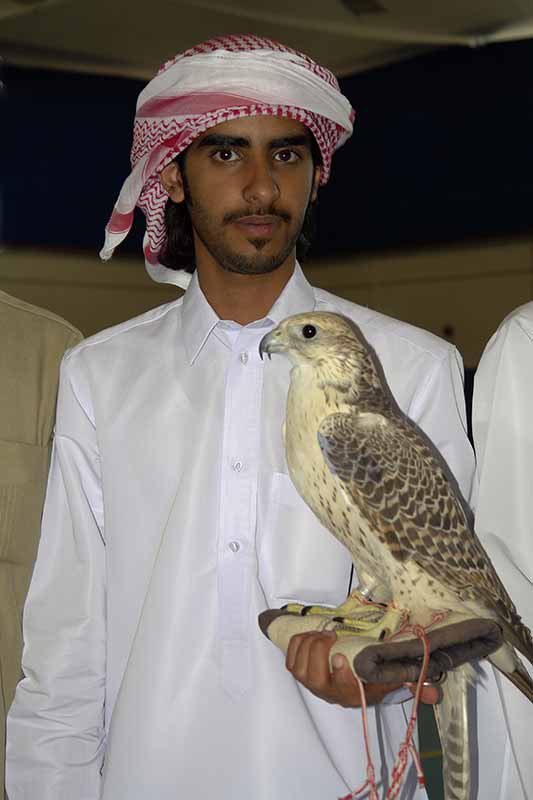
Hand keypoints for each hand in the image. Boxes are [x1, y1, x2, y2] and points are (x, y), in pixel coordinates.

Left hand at [286, 630, 439, 706]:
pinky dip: (296, 646)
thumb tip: (435, 694)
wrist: (350, 681)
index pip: (343, 690)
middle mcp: (329, 693)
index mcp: (352, 694)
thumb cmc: (370, 678)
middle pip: (315, 678)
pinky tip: (309, 635)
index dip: (339, 675)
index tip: (340, 655)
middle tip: (330, 635)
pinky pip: (291, 661)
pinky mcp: (300, 673)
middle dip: (318, 653)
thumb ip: (412, 684)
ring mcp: (312, 684)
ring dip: (307, 647)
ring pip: (300, 669)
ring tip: (322, 632)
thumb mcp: (392, 680)